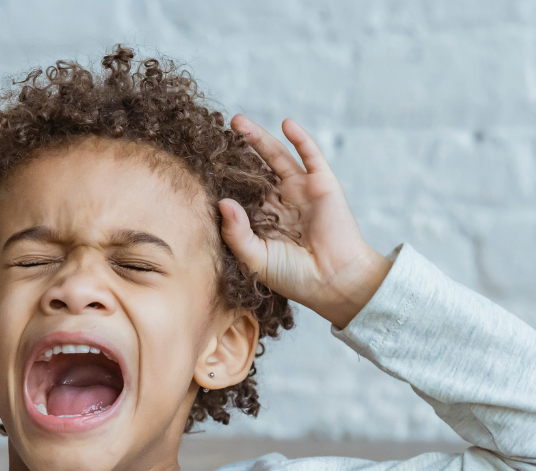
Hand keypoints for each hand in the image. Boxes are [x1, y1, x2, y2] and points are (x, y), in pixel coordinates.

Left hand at [219, 115, 389, 328]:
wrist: (333, 282)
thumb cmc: (294, 277)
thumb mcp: (255, 258)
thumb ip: (236, 233)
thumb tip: (221, 201)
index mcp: (263, 220)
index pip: (239, 192)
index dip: (224, 178)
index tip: (203, 163)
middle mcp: (281, 202)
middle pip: (255, 169)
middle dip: (238, 151)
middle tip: (217, 133)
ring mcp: (302, 191)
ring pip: (277, 157)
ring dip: (259, 138)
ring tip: (237, 122)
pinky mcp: (323, 184)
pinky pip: (311, 156)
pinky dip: (300, 138)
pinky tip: (286, 123)